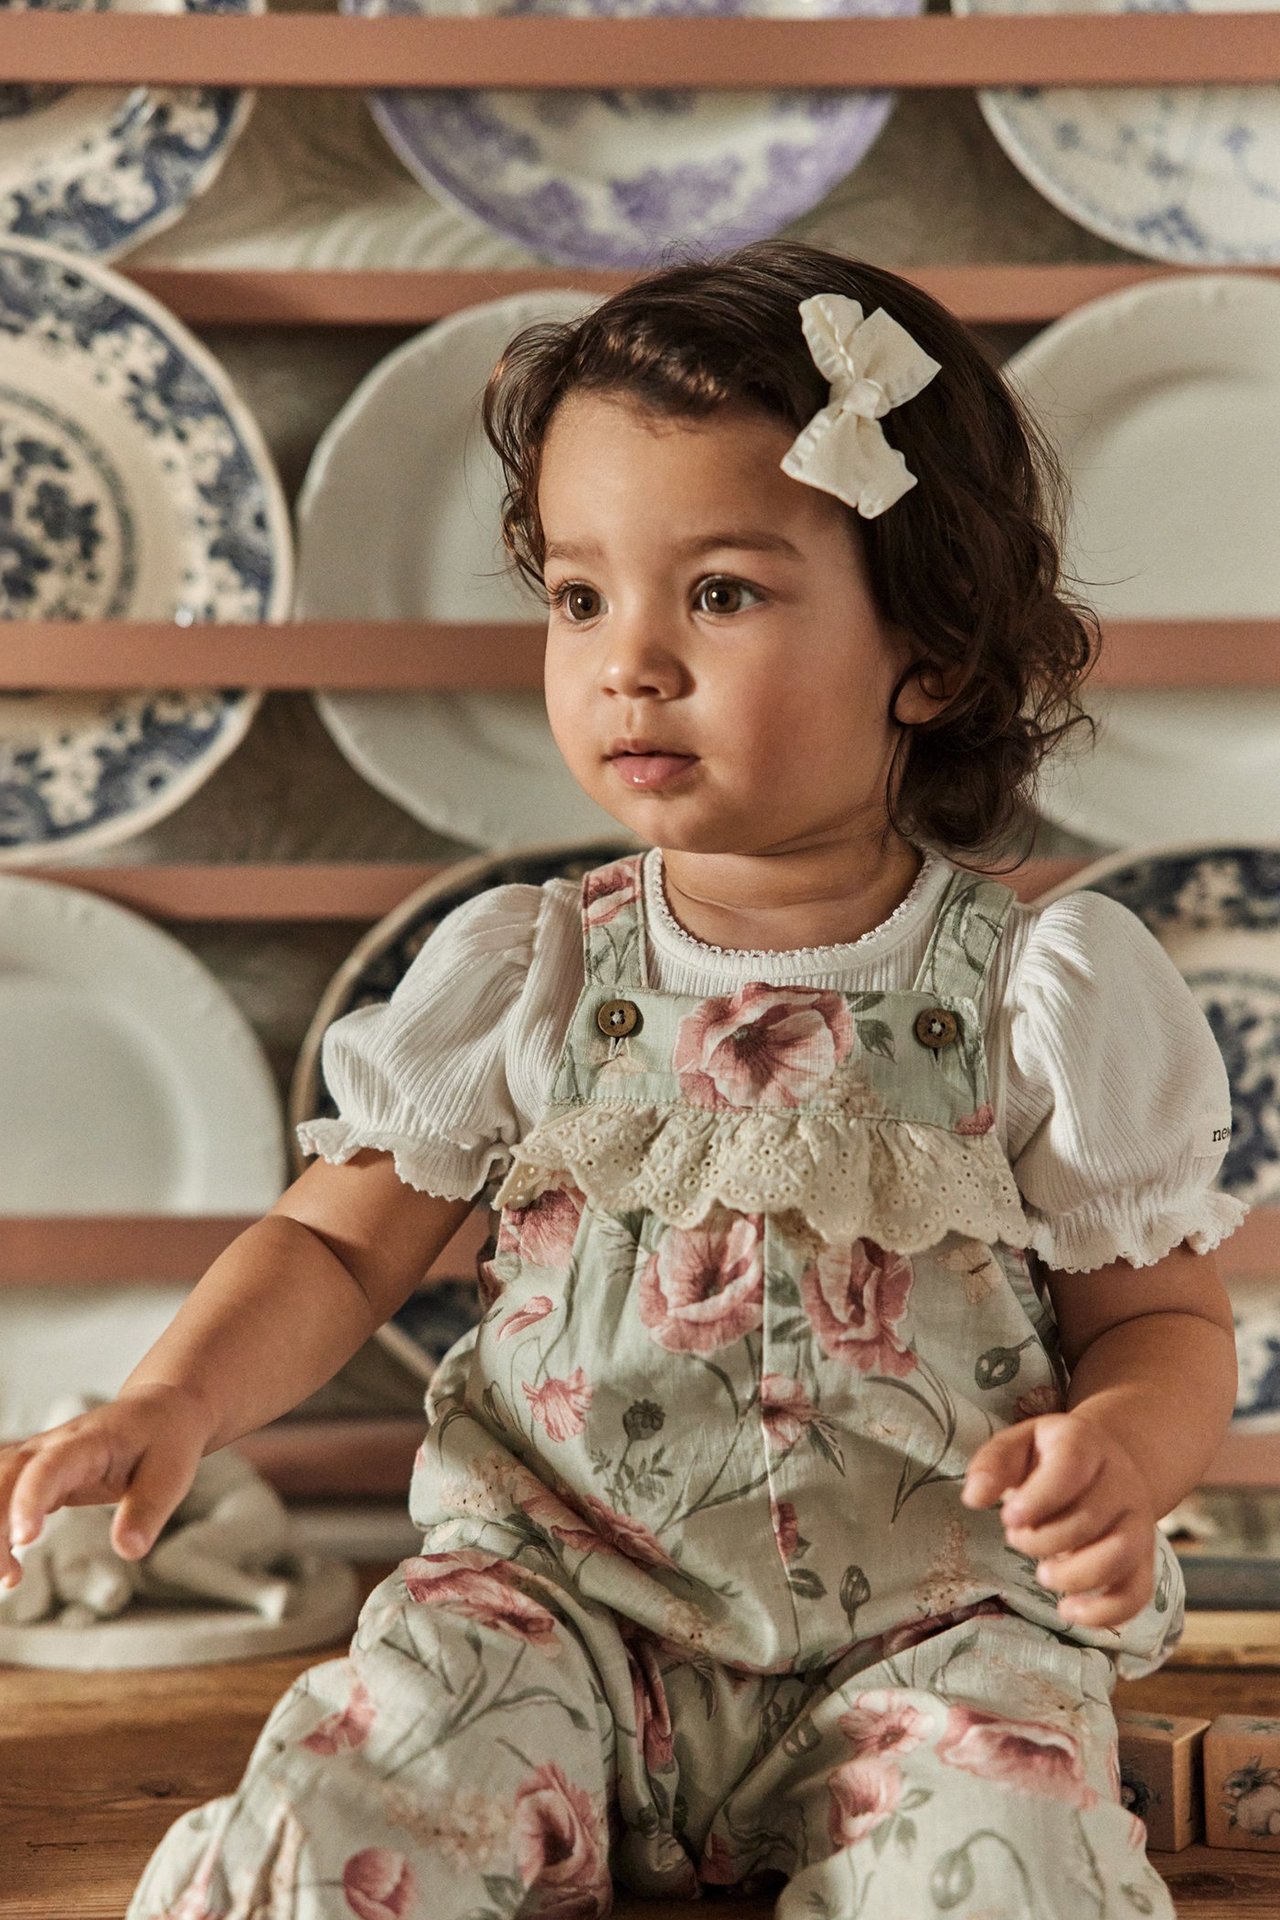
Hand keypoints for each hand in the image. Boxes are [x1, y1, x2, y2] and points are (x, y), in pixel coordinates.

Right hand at [0, 1384, 212, 1589]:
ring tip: (9, 1578)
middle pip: (5, 1478)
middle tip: (9, 1576)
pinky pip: (0, 1496)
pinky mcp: (35, 1473)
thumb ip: (147, 1510)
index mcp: (88, 1441)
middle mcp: (52, 1445)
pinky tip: (9, 1568)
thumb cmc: (166, 1440)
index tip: (25, 1539)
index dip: (30, 1499)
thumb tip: (129, 1551)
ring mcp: (38, 1457)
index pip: (49, 1466)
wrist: (160, 1410)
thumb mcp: (171, 1474)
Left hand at [961, 1411, 1157, 1629]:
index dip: (1039, 1498)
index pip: (1071, 1467)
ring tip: (1044, 1575)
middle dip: (1044, 1540)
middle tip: (1017, 1539)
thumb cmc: (1050, 1458)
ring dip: (1075, 1576)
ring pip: (1120, 1555)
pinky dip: (1105, 1612)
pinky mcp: (1143, 1560)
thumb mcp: (1018, 1445)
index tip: (1009, 1518)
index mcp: (1086, 1446)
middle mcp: (1121, 1483)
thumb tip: (973, 1498)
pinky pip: (1136, 1593)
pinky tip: (1069, 1611)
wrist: (1105, 1464)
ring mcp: (1138, 1522)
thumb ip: (993, 1465)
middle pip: (1090, 1518)